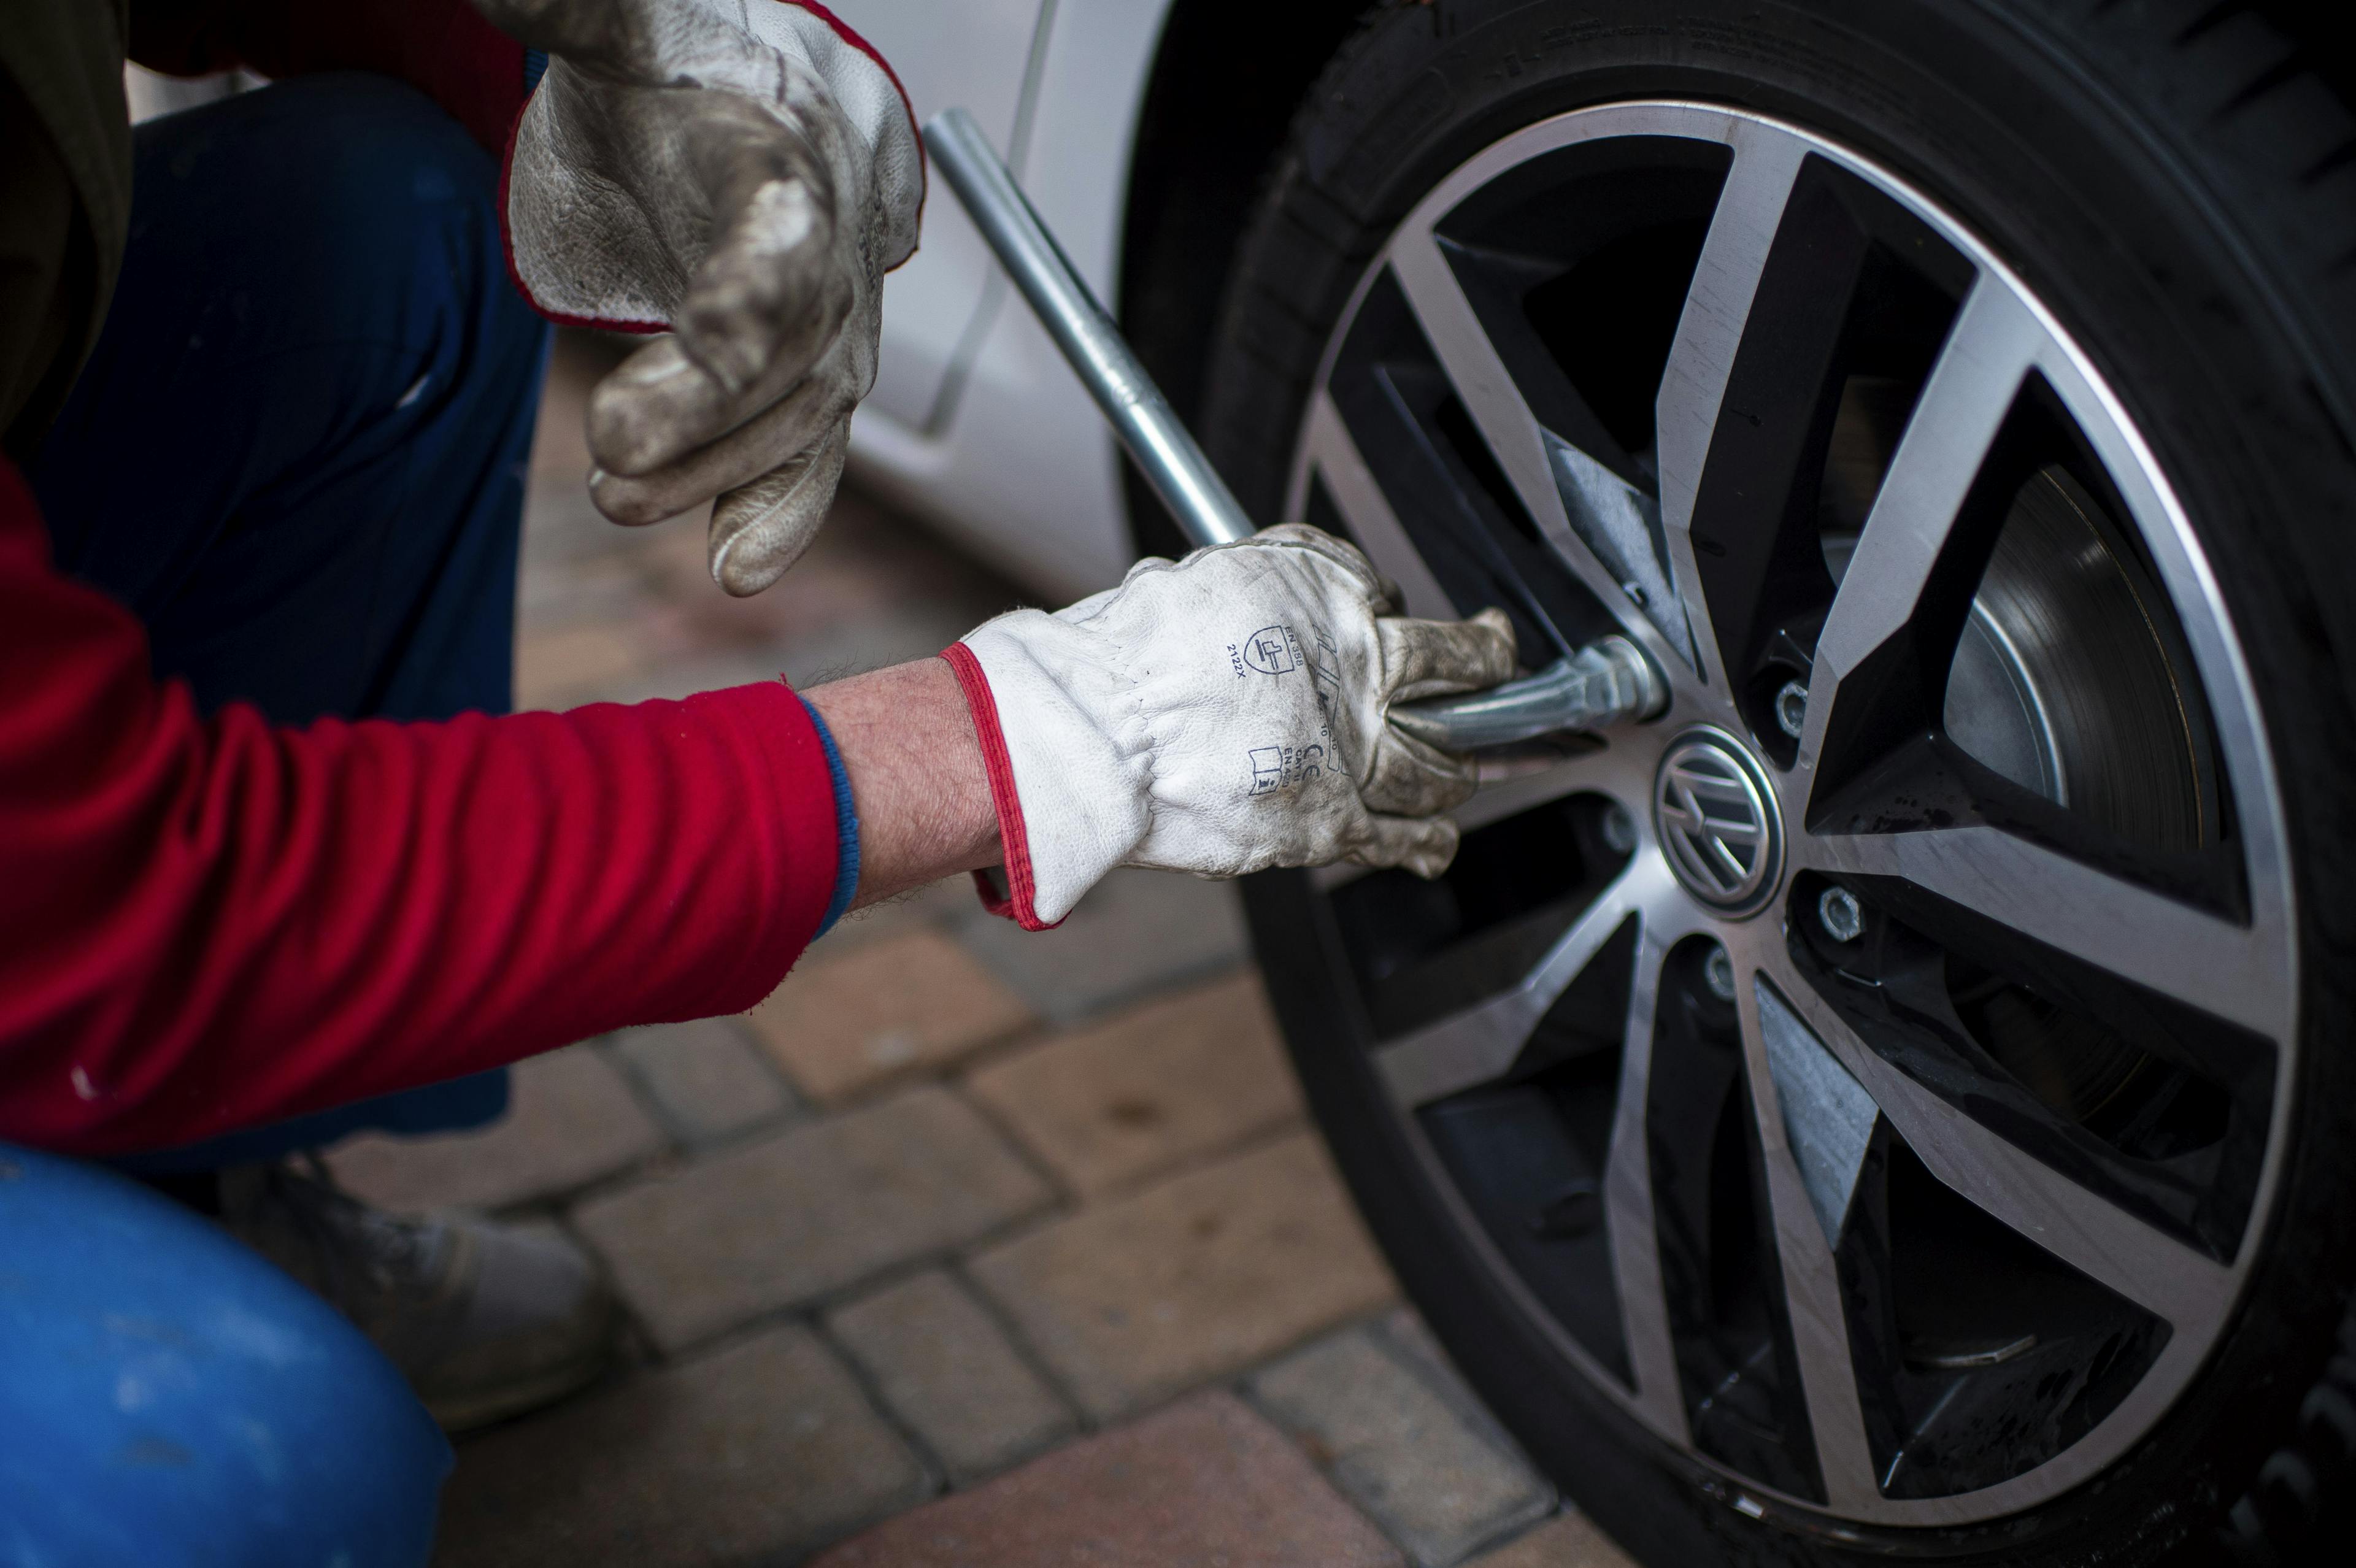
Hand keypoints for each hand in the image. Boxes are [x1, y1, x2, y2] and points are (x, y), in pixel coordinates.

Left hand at [477, 0, 922, 594]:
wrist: (750, 91)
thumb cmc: (686, 61)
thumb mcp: (629, 23)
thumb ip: (575, 12)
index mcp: (795, 148)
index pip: (786, 242)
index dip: (748, 308)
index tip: (694, 351)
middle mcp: (838, 238)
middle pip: (798, 347)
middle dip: (714, 413)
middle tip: (614, 449)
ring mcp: (836, 312)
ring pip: (805, 411)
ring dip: (719, 471)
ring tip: (615, 496)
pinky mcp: (812, 370)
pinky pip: (814, 452)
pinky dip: (782, 514)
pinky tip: (734, 568)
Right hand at [943, 525, 1517, 927]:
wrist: (1099, 730)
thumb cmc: (1129, 655)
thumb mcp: (1203, 577)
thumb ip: (1260, 585)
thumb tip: (1275, 591)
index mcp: (1323, 593)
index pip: (1385, 592)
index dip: (1387, 607)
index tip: (1390, 615)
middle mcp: (1357, 665)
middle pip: (1458, 666)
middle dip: (1486, 665)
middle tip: (1495, 664)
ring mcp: (1354, 748)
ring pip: (1440, 762)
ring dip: (1455, 767)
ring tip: (1459, 767)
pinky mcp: (1331, 819)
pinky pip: (1404, 837)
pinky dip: (1429, 844)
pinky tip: (1440, 844)